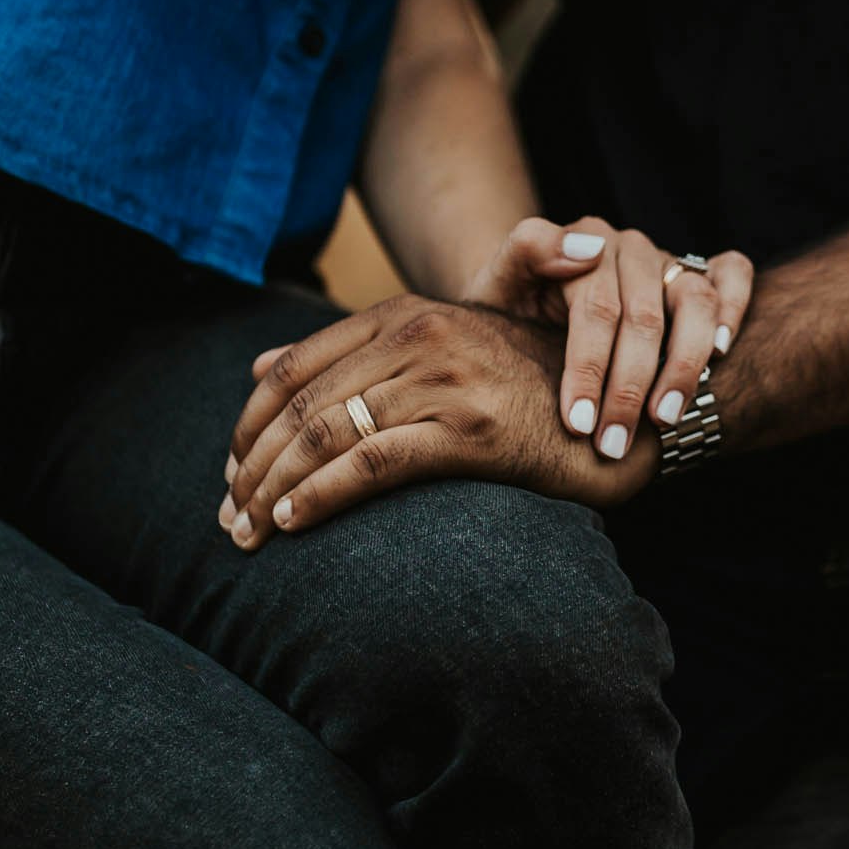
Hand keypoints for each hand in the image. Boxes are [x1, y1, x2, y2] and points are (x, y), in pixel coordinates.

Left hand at [219, 296, 656, 549]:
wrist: (623, 414)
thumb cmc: (526, 393)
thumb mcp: (440, 352)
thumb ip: (354, 354)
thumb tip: (259, 368)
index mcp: (403, 314)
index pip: (293, 369)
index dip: (248, 425)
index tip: (229, 474)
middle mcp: (419, 336)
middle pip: (301, 406)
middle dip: (250, 469)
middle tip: (226, 520)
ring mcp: (445, 380)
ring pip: (326, 435)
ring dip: (272, 491)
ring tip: (247, 534)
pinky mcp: (470, 430)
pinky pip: (371, 465)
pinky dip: (319, 497)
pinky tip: (292, 524)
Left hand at [462, 217, 752, 462]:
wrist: (529, 311)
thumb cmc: (511, 309)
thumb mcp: (496, 286)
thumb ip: (526, 253)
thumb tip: (588, 249)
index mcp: (583, 243)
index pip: (596, 309)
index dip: (588, 370)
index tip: (578, 425)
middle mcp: (630, 248)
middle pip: (644, 317)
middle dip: (628, 390)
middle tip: (613, 444)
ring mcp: (667, 260)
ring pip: (695, 300)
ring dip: (685, 365)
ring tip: (665, 420)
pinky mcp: (696, 273)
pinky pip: (733, 274)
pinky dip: (734, 309)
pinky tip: (720, 355)